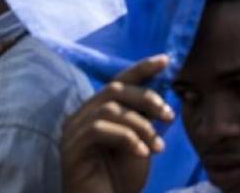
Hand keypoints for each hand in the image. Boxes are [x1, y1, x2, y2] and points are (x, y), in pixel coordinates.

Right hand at [61, 55, 174, 192]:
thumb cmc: (122, 178)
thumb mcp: (140, 140)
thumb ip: (143, 116)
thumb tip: (161, 90)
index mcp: (96, 110)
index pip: (119, 80)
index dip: (142, 68)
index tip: (166, 60)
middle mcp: (80, 116)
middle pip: (115, 89)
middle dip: (146, 98)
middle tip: (169, 116)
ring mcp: (72, 131)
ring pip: (110, 109)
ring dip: (140, 125)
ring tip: (158, 146)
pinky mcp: (71, 148)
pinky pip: (99, 129)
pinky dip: (126, 138)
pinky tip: (142, 153)